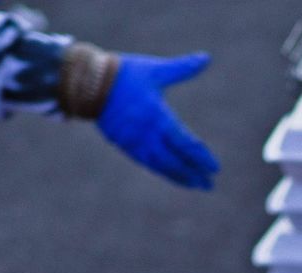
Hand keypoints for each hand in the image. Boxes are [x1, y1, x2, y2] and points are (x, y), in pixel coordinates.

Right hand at [97, 52, 219, 189]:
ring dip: (179, 176)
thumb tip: (206, 58)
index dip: (201, 157)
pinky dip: (162, 170)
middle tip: (209, 185)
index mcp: (157, 116)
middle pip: (174, 160)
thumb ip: (182, 68)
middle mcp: (146, 133)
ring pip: (160, 166)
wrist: (87, 82)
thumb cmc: (125, 73)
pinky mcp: (124, 145)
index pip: (185, 143)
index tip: (215, 168)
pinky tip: (173, 175)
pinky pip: (147, 163)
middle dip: (193, 173)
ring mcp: (134, 142)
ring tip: (195, 184)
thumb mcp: (155, 70)